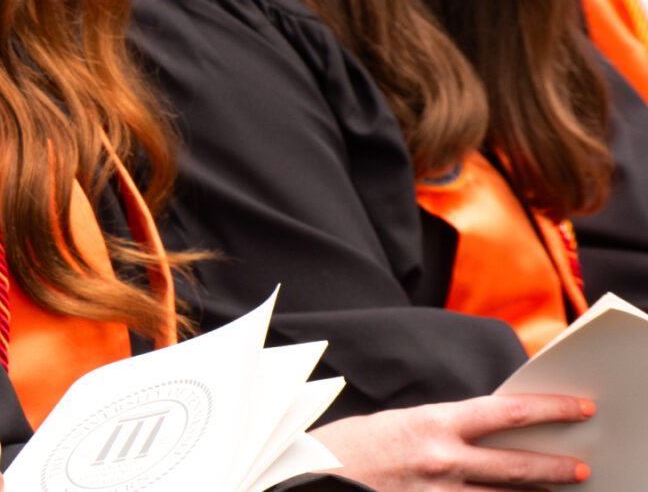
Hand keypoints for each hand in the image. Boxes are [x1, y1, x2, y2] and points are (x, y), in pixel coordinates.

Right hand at [311, 394, 591, 490]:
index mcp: (431, 424)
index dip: (547, 409)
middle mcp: (441, 460)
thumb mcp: (394, 424)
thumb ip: (438, 428)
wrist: (301, 476)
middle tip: (581, 468)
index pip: (505, 412)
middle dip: (555, 467)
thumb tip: (477, 433)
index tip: (575, 407)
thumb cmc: (341, 448)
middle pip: (516, 465)